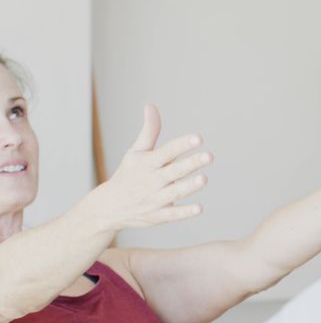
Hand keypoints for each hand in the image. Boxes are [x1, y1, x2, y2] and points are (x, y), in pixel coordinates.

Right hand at [83, 105, 211, 230]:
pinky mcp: (157, 216)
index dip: (181, 145)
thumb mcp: (136, 152)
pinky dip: (184, 212)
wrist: (108, 207)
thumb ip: (149, 131)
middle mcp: (150, 181)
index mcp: (146, 163)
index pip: (166, 152)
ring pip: (174, 193)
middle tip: (208, 156)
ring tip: (203, 179)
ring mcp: (154, 199)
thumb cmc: (128, 174)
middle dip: (190, 164)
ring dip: (188, 187)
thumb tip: (151, 106)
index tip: (198, 138)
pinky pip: (172, 215)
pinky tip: (199, 208)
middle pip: (173, 171)